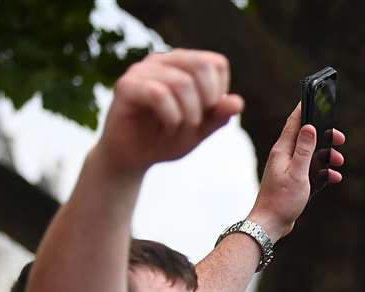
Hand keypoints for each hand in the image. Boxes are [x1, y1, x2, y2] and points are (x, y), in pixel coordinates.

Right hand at [95, 51, 243, 175]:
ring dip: (189, 115)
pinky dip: (172, 117)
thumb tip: (238, 103)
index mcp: (182, 64)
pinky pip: (159, 94)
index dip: (219, 93)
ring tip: (179, 129)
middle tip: (196, 123)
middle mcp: (162, 61)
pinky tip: (167, 127)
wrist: (131, 156)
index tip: (207, 113)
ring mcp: (141, 70)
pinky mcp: (126, 85)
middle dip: (207, 102)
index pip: (216, 63)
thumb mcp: (200, 130)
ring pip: (182, 82)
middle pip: (201, 66)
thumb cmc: (166, 138)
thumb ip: (218, 115)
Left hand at [249, 104, 347, 239]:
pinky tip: (334, 177)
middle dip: (324, 136)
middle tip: (340, 138)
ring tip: (339, 161)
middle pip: (306, 137)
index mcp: (282, 150)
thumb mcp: (298, 173)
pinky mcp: (293, 180)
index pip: (294, 123)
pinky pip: (311, 169)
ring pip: (311, 154)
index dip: (304, 109)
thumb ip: (305, 149)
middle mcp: (284, 156)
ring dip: (326, 155)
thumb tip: (310, 127)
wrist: (271, 223)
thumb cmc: (282, 200)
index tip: (313, 98)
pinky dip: (323, 170)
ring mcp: (288, 168)